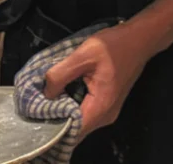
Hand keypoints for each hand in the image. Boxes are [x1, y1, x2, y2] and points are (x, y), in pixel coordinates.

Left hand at [43, 23, 152, 140]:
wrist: (138, 40)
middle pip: (76, 128)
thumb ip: (61, 74)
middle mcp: (105, 116)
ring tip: (43, 98)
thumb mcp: (83, 55)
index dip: (53, 126)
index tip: (35, 115)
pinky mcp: (106, 103)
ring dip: (63, 111)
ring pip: (80, 119)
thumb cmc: (113, 46)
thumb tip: (45, 93)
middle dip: (55, 118)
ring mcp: (107, 111)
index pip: (73, 131)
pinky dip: (71, 105)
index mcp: (101, 107)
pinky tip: (59, 92)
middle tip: (34, 104)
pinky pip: (85, 110)